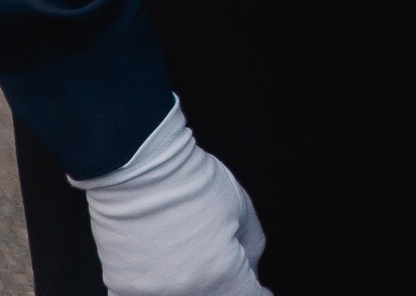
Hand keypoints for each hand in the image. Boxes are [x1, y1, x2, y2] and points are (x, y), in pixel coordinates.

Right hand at [72, 102, 270, 295]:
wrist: (138, 170)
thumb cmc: (190, 182)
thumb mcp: (242, 209)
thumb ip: (251, 248)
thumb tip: (251, 268)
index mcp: (220, 274)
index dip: (257, 291)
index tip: (255, 285)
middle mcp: (183, 292)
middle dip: (224, 285)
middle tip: (221, 262)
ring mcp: (148, 292)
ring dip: (190, 286)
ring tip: (188, 256)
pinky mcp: (120, 286)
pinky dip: (156, 289)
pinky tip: (161, 269)